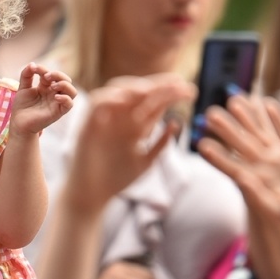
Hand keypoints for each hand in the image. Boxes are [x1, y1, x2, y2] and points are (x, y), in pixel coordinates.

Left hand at [11, 63, 76, 135]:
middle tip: (46, 76)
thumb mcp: (22, 88)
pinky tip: (55, 97)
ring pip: (72, 91)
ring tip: (53, 86)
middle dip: (58, 74)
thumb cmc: (21, 107)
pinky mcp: (58, 112)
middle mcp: (54, 94)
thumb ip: (26, 75)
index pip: (51, 74)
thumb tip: (33, 64)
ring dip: (65, 85)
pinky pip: (69, 104)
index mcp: (46, 87)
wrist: (18, 123)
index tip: (34, 69)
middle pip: (66, 80)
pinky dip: (66, 98)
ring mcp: (57, 103)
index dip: (43, 69)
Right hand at [63, 73, 192, 215]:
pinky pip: (97, 104)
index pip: (154, 102)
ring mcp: (106, 118)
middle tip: (178, 83)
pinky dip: (110, 99)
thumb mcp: (145, 162)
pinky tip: (125, 100)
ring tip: (151, 89)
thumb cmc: (117, 180)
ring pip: (119, 92)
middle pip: (140, 93)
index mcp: (136, 124)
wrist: (93, 195)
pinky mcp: (89, 124)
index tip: (190, 91)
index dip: (171, 94)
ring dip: (134, 87)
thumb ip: (160, 145)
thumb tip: (176, 123)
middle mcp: (122, 117)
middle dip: (159, 86)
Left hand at [199, 94, 279, 237]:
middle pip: (243, 143)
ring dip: (249, 117)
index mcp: (257, 180)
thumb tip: (241, 178)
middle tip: (210, 113)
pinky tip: (267, 102)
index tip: (201, 145)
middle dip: (228, 129)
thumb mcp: (277, 208)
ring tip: (234, 99)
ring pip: (262, 131)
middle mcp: (267, 165)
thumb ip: (258, 194)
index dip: (218, 156)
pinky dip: (277, 117)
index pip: (233, 166)